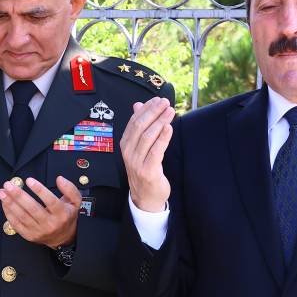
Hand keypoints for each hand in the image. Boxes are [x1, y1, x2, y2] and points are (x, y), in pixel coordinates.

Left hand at [0, 176, 80, 248]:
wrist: (64, 238)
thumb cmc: (67, 215)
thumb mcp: (75, 201)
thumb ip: (69, 188)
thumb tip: (59, 179)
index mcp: (62, 214)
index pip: (50, 201)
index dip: (39, 190)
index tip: (29, 180)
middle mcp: (50, 224)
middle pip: (33, 208)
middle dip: (18, 195)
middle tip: (8, 184)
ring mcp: (39, 231)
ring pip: (22, 216)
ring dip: (10, 203)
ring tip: (2, 192)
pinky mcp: (30, 236)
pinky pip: (17, 224)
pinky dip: (9, 213)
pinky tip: (4, 203)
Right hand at [119, 97, 174, 211]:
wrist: (145, 197)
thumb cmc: (145, 169)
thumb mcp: (139, 147)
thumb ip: (139, 127)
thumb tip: (138, 105)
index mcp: (125, 144)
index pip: (134, 121)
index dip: (146, 109)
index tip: (157, 100)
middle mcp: (128, 152)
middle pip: (140, 127)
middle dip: (153, 112)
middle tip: (165, 102)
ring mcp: (137, 162)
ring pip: (148, 137)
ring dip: (160, 122)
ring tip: (170, 111)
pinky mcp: (148, 171)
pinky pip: (155, 151)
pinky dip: (162, 138)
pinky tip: (169, 128)